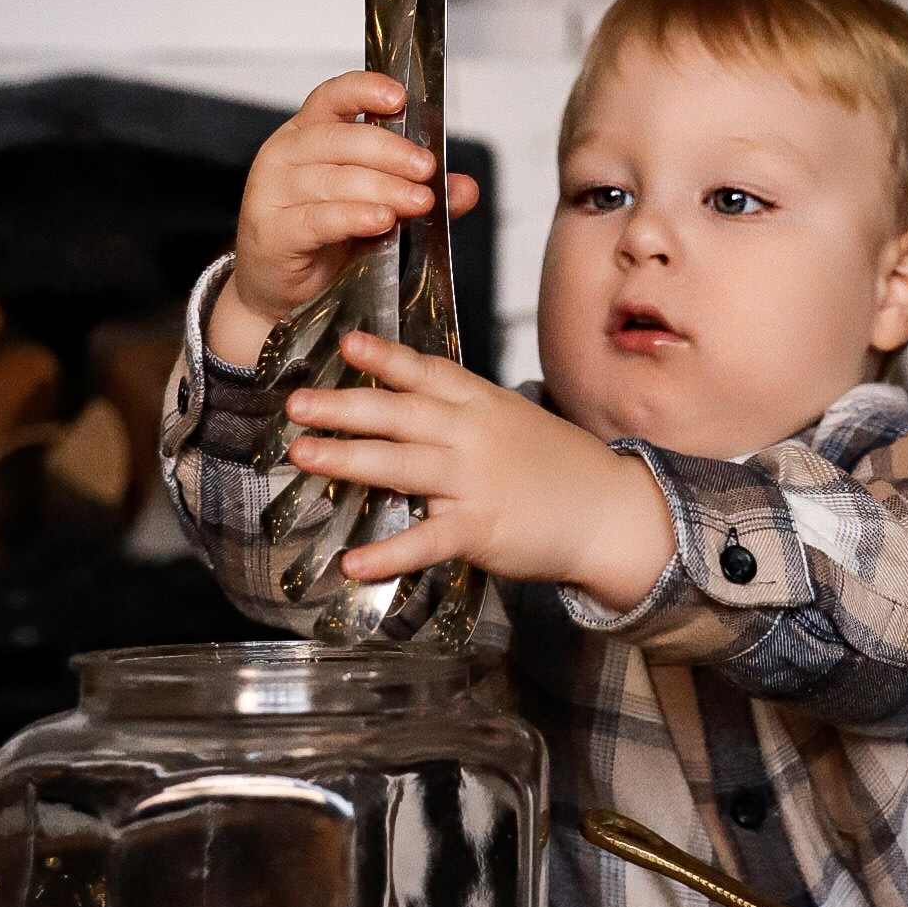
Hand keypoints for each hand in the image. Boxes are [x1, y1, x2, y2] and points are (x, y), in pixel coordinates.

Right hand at [209, 72, 479, 368]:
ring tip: (419, 201)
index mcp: (308, 133)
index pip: (333, 97)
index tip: (400, 98)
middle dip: (392, 152)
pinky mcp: (272, 232)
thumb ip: (416, 190)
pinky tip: (381, 220)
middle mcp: (285, 155)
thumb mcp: (375, 204)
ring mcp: (272, 192)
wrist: (279, 291)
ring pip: (334, 179)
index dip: (365, 90)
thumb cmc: (323, 236)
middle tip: (427, 168)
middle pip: (341, 139)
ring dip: (384, 188)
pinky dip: (353, 217)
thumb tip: (466, 187)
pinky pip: (317, 219)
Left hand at [284, 332, 675, 609]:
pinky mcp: (480, 528)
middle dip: (346, 406)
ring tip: (303, 454)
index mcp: (483, 404)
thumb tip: (403, 408)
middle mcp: (475, 435)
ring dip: (349, 458)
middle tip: (297, 403)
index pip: (428, 373)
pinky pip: (427, 540)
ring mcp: (476, 481)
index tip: (347, 343)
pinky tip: (353, 563)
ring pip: (403, 465)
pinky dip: (388, 554)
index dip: (387, 358)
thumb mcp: (513, 421)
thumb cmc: (558, 468)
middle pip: (402, 413)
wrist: (610, 512)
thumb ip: (462, 413)